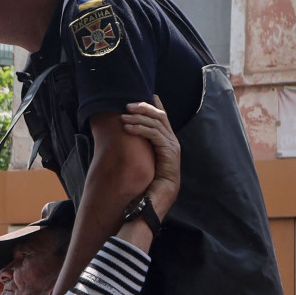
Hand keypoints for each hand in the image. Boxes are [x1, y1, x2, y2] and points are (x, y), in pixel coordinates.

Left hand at [118, 100, 180, 217]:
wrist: (159, 199)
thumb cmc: (149, 182)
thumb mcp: (144, 160)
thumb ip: (141, 148)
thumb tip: (126, 136)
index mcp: (168, 142)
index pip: (163, 118)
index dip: (155, 105)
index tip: (144, 96)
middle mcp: (172, 142)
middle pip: (159, 116)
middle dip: (143, 108)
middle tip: (126, 105)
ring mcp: (172, 146)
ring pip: (156, 123)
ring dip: (138, 117)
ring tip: (123, 116)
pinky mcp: (169, 151)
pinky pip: (153, 134)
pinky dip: (139, 129)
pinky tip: (127, 127)